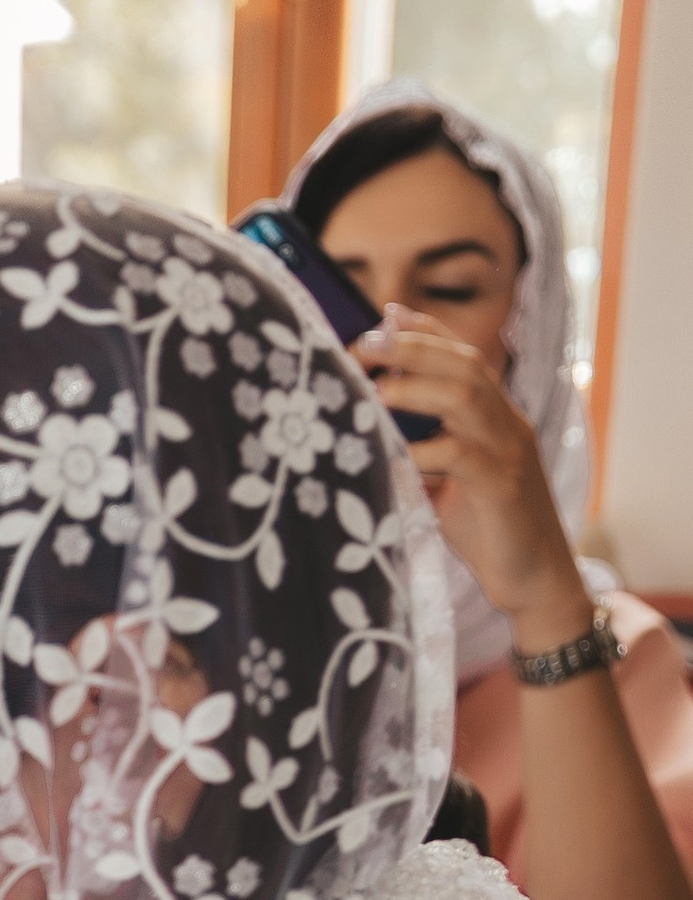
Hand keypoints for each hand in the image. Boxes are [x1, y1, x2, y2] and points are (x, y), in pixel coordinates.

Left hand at [355, 309, 591, 648]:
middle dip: (412, 347)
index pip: (463, 356)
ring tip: (375, 388)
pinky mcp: (503, 488)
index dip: (425, 331)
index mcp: (495, 416)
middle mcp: (506, 424)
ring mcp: (509, 453)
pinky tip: (398, 453)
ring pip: (467, 397)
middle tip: (364, 343)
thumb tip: (370, 420)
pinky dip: (427, 450)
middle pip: (464, 365)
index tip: (381, 319)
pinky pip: (463, 456)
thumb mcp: (447, 478)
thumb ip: (421, 445)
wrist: (535, 580)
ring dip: (417, 386)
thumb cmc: (484, 528)